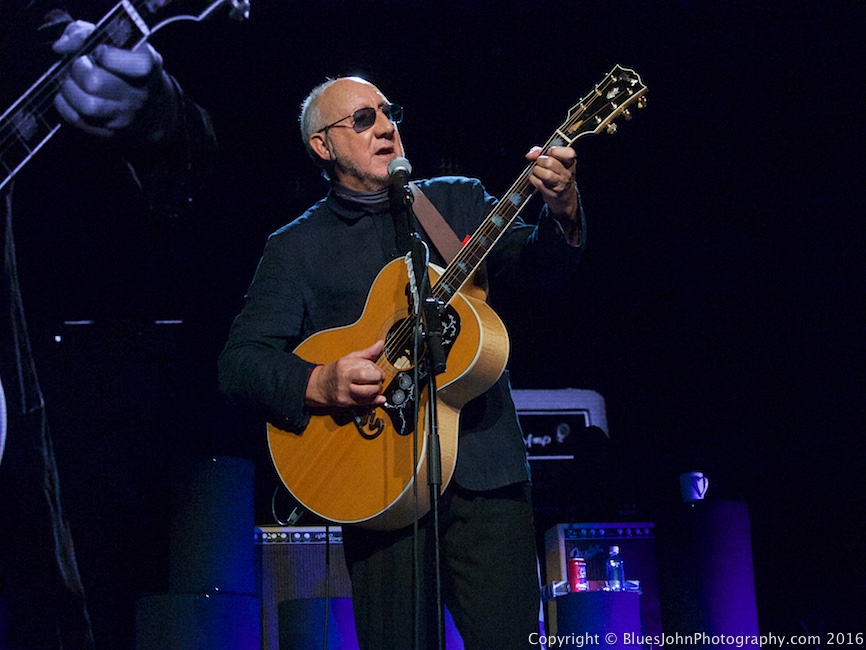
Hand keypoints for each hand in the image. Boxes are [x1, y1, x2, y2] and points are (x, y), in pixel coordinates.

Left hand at [52, 20, 179, 142]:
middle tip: (80, 66)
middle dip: (78, 69)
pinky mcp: (110, 133)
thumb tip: (61, 47)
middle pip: (95, 82)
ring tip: (73, 81)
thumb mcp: (120, 43)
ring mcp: (125, 117)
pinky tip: (70, 96)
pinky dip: (65, 105)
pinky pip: (77, 119)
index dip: (101, 53)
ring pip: (86, 105)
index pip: (116, 59)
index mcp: (146, 67)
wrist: (155, 110)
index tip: (100, 52)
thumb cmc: (130, 69)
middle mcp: (139, 95)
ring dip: (70, 89)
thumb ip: (86, 34)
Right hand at [305, 341, 386, 408]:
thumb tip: (381, 344)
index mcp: (345, 365)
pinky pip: (364, 403)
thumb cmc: (337, 370)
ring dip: (377, 390)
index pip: (366, 365)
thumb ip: (367, 353)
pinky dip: (375, 400)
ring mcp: (345, 392)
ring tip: (375, 386)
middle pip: (366, 377)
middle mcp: (344, 378)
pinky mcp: (346, 402)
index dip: (377, 369)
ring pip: (367, 392)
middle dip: (378, 378)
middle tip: (379, 378)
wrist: (321, 385)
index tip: (378, 371)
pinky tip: (379, 398)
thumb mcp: (350, 358)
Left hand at [526, 145, 578, 219]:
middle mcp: (567, 173)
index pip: (568, 153)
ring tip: (537, 171)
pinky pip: (538, 183)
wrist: (564, 197)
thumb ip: (542, 152)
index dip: (555, 150)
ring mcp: (560, 184)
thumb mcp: (556, 161)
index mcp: (570, 162)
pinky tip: (535, 178)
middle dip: (540, 161)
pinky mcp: (552, 193)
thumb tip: (530, 154)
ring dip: (536, 170)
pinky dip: (533, 179)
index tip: (549, 152)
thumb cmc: (558, 175)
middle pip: (550, 163)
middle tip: (539, 162)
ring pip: (545, 174)